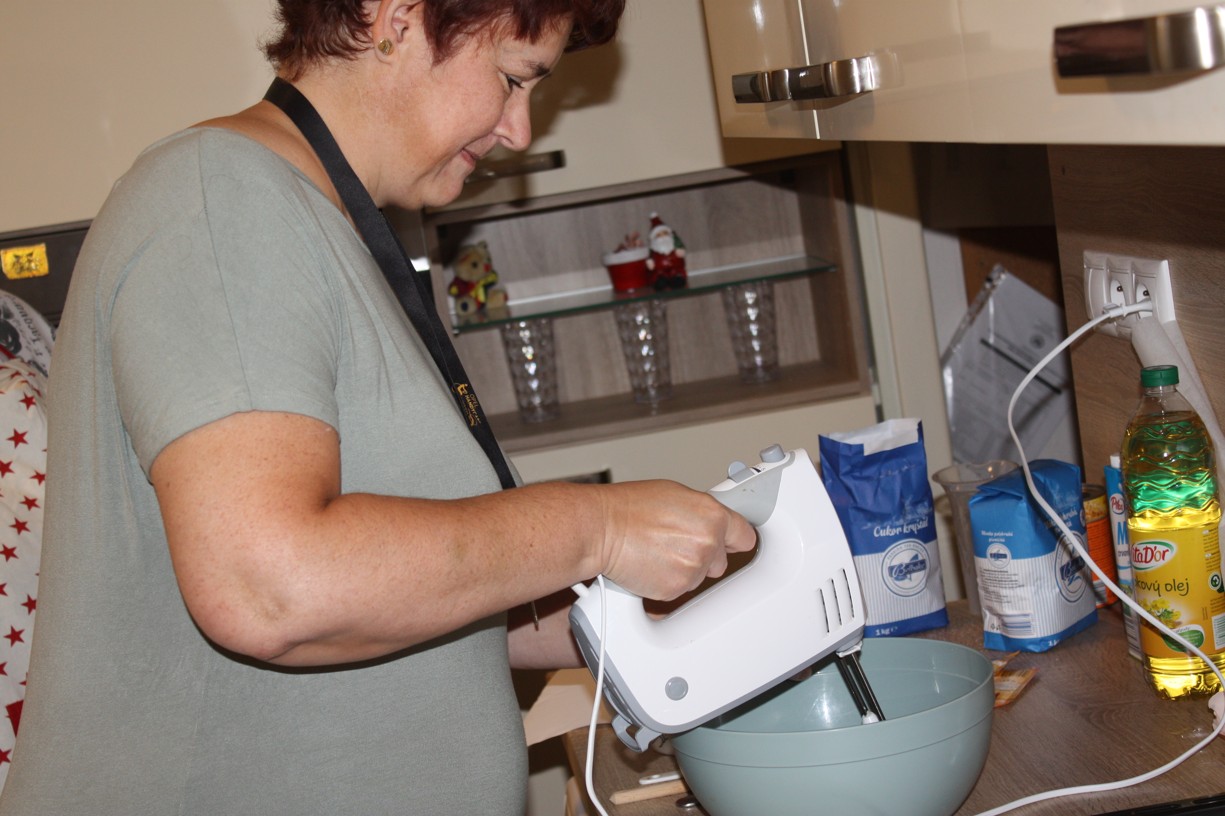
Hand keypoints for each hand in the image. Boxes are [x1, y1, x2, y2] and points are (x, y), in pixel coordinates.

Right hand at [596, 480, 756, 600]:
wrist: (602, 529)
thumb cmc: (629, 508)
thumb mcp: (675, 494)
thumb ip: (702, 511)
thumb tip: (711, 520)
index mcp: (712, 516)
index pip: (745, 536)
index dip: (734, 540)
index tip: (730, 542)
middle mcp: (707, 543)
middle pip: (721, 561)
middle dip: (704, 555)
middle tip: (677, 543)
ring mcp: (692, 569)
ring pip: (699, 577)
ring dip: (683, 569)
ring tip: (658, 550)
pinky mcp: (675, 589)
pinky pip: (679, 590)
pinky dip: (667, 581)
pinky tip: (652, 564)